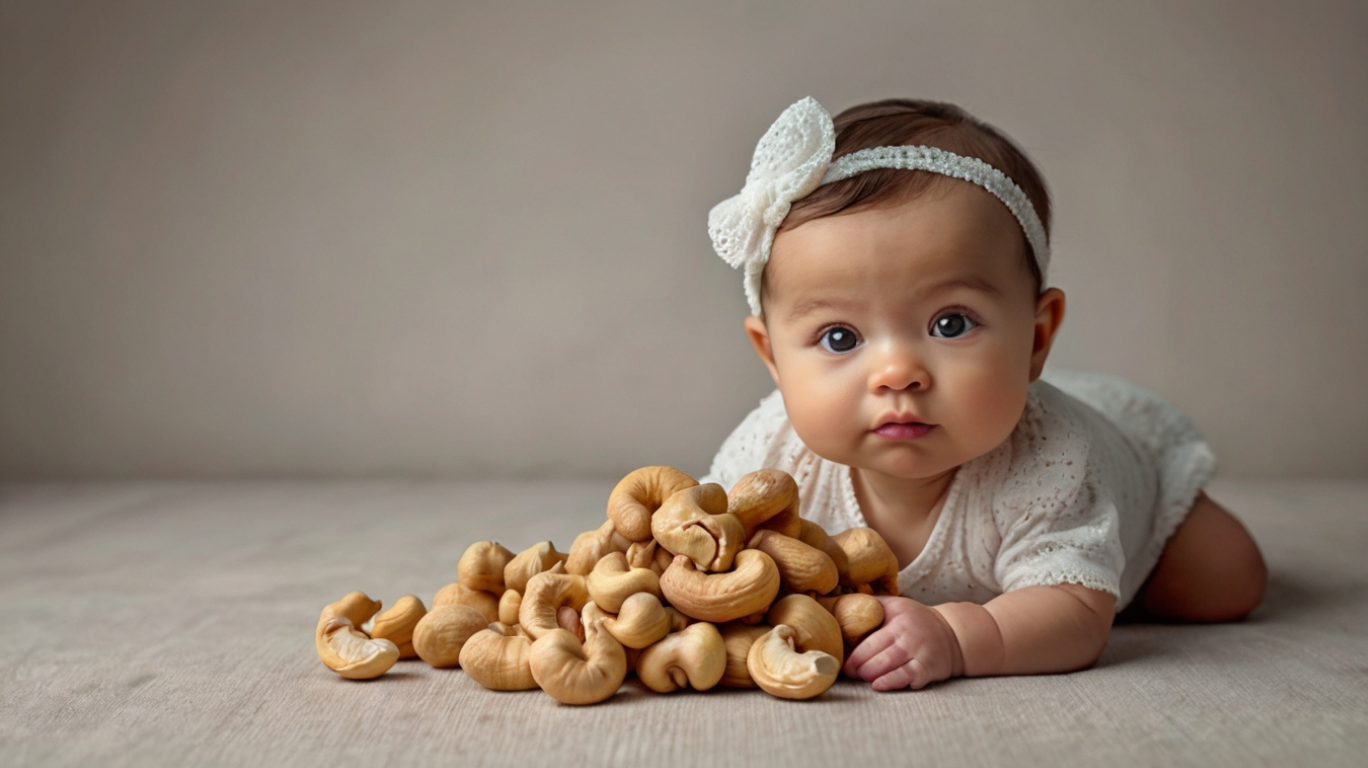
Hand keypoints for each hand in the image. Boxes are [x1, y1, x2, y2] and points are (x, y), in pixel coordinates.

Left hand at [843, 596, 962, 690]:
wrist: (953, 633)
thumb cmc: (916, 619)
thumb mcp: (896, 605)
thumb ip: (871, 604)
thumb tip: (836, 603)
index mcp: (898, 619)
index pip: (870, 637)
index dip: (854, 652)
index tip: (842, 659)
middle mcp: (908, 636)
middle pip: (877, 654)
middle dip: (858, 665)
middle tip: (849, 671)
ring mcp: (919, 653)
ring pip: (889, 666)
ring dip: (870, 674)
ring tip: (862, 677)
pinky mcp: (927, 670)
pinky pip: (906, 678)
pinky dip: (890, 682)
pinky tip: (877, 685)